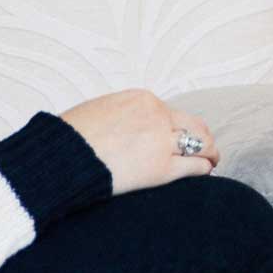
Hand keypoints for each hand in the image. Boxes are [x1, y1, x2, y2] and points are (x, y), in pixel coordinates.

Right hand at [60, 89, 219, 195]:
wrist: (60, 158)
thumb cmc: (67, 140)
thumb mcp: (97, 112)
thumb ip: (118, 116)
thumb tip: (120, 125)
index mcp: (142, 99)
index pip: (171, 112)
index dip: (179, 126)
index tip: (182, 135)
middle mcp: (157, 115)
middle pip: (193, 124)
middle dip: (203, 136)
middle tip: (209, 148)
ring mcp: (161, 140)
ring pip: (199, 143)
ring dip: (209, 152)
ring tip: (213, 161)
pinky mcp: (161, 168)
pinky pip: (193, 166)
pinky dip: (204, 168)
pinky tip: (207, 173)